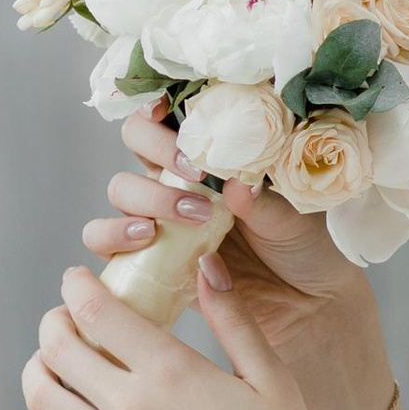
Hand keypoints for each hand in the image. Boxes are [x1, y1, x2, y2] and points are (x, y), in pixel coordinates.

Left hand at [0, 250, 331, 409]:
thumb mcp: (270, 379)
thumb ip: (233, 318)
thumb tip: (204, 261)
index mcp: (170, 371)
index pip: (97, 309)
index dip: (76, 285)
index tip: (77, 278)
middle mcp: (130, 407)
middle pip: (59, 346)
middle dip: (54, 321)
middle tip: (66, 316)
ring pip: (42, 396)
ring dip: (35, 368)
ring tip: (49, 360)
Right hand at [82, 108, 374, 373]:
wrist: (303, 308)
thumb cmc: (300, 248)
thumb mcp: (292, 219)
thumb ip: (262, 202)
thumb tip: (237, 182)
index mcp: (212, 154)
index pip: (172, 112)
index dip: (159, 102)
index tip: (166, 106)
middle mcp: (177, 178)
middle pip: (136, 139)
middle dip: (158, 148)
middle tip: (196, 174)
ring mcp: (159, 216)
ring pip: (120, 188)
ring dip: (146, 195)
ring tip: (186, 216)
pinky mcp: (147, 258)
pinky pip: (105, 240)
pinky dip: (113, 235)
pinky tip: (146, 240)